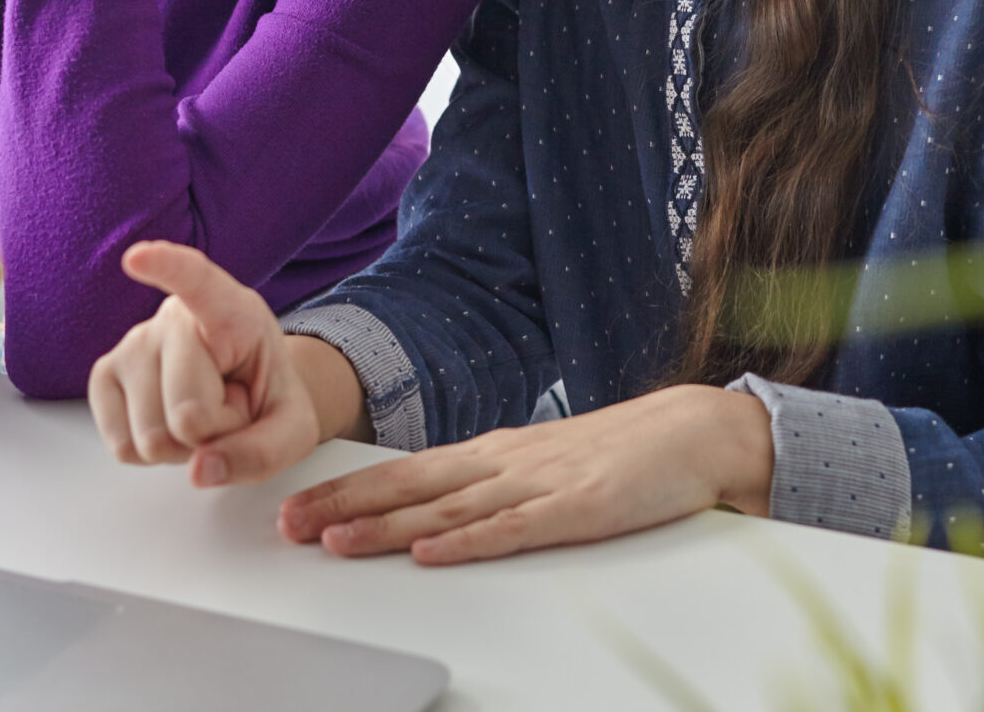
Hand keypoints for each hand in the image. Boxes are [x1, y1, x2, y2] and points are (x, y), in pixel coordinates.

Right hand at [87, 241, 363, 486]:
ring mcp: (132, 344)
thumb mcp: (294, 429)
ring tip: (202, 414)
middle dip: (214, 435)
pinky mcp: (104, 375)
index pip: (197, 282)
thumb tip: (201, 469)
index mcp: (231, 309)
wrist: (245, 391)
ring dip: (183, 447)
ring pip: (151, 437)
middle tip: (229, 410)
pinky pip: (121, 446)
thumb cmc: (267, 397)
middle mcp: (173, 318)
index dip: (167, 269)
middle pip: (187, 412)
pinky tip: (169, 421)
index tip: (139, 257)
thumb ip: (262, 452)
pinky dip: (150, 454)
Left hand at [276, 385, 775, 565]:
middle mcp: (504, 462)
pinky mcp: (577, 509)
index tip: (298, 506)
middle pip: (410, 486)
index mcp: (495, 453)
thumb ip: (493, 488)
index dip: (349, 490)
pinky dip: (468, 541)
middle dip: (345, 507)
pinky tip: (433, 552)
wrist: (695, 431)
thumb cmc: (623, 453)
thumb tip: (437, 511)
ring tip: (335, 543)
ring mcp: (539, 484)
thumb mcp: (544, 467)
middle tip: (288, 526)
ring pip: (447, 508)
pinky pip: (513, 530)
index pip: (407, 471)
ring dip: (387, 527)